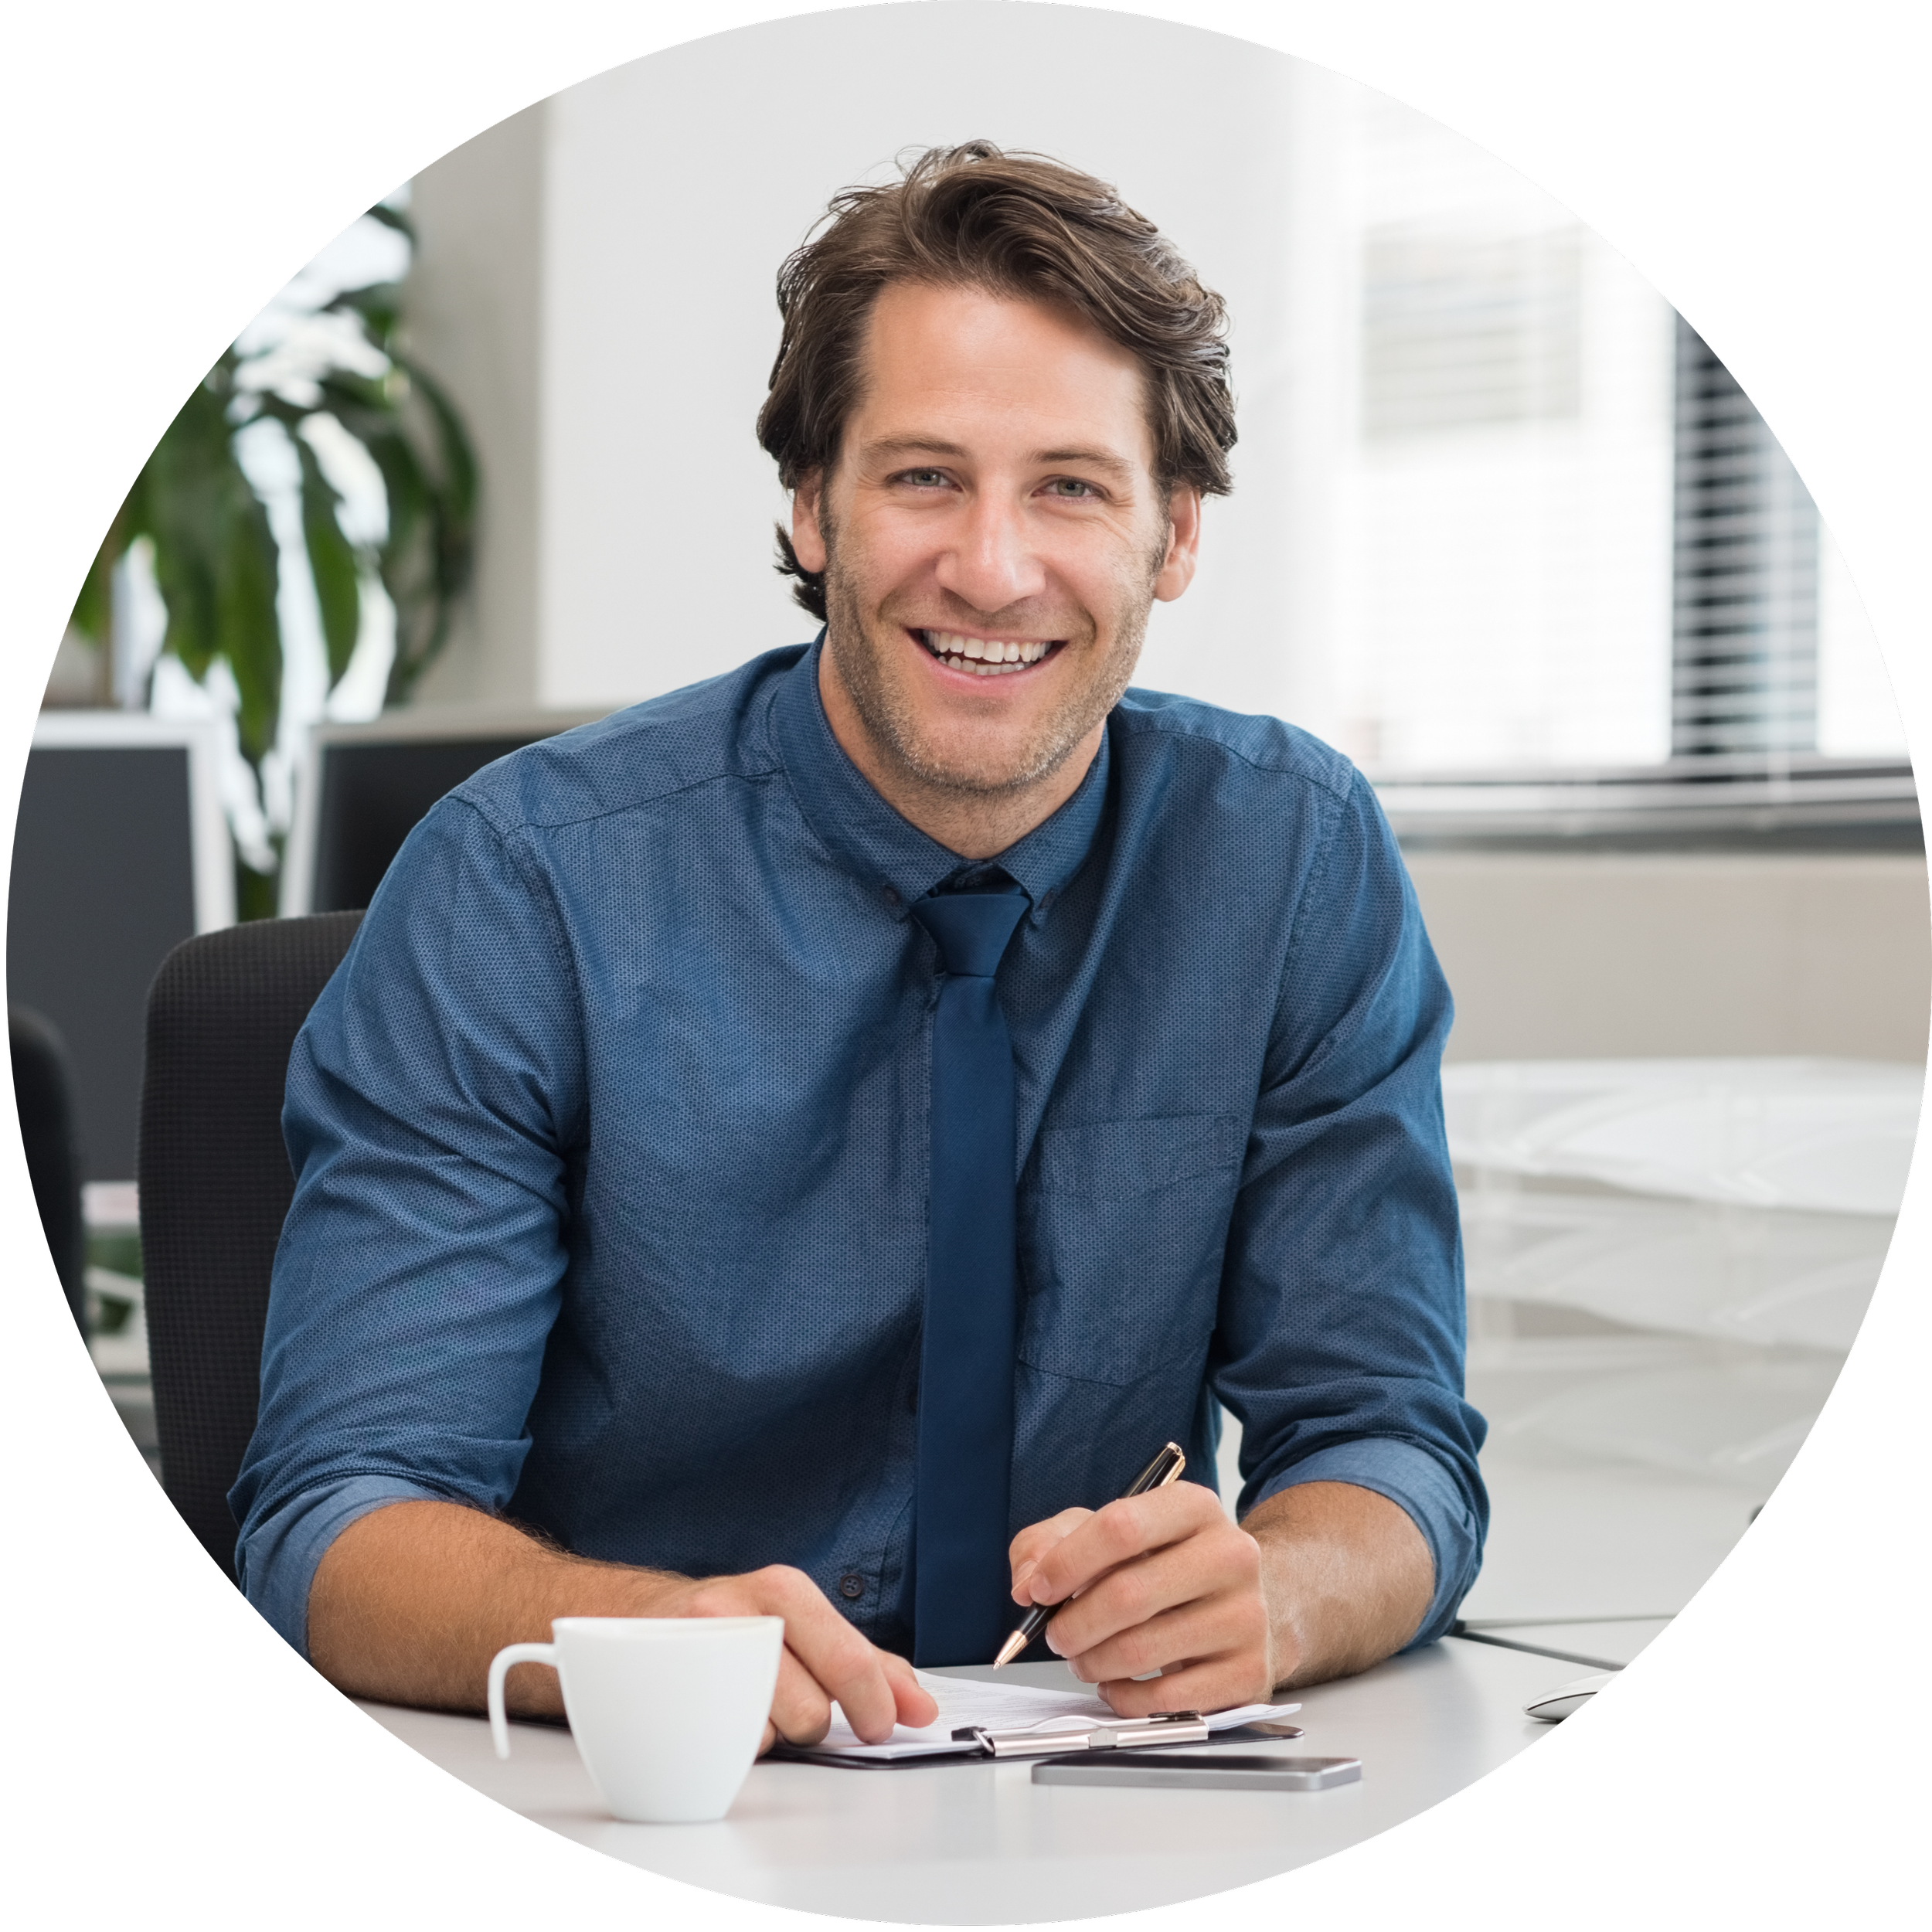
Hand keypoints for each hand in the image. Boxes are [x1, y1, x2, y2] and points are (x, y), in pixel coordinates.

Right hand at [643, 1566, 937, 1754]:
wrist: (641, 1621)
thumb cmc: (735, 1626)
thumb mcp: (803, 1626)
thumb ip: (866, 1664)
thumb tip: (920, 1706)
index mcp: (785, 1590)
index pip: (848, 1658)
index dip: (875, 1704)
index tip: (881, 1725)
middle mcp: (742, 1612)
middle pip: (812, 1708)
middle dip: (815, 1722)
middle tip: (803, 1709)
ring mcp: (700, 1652)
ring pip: (771, 1733)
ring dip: (771, 1733)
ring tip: (755, 1703)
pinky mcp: (669, 1691)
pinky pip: (727, 1747)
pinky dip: (734, 1742)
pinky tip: (725, 1714)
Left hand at [1008, 1483, 1274, 1716]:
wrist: (1245, 1604)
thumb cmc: (1163, 1566)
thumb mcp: (1105, 1531)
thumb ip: (1050, 1543)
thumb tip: (1027, 1583)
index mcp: (1193, 1507)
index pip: (1121, 1527)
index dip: (1067, 1563)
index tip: (1038, 1589)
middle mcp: (1230, 1556)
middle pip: (1128, 1595)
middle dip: (1073, 1624)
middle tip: (1056, 1635)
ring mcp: (1246, 1616)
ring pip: (1142, 1651)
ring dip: (1092, 1663)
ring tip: (1084, 1658)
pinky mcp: (1249, 1673)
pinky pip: (1166, 1700)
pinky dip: (1124, 1699)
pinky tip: (1116, 1684)